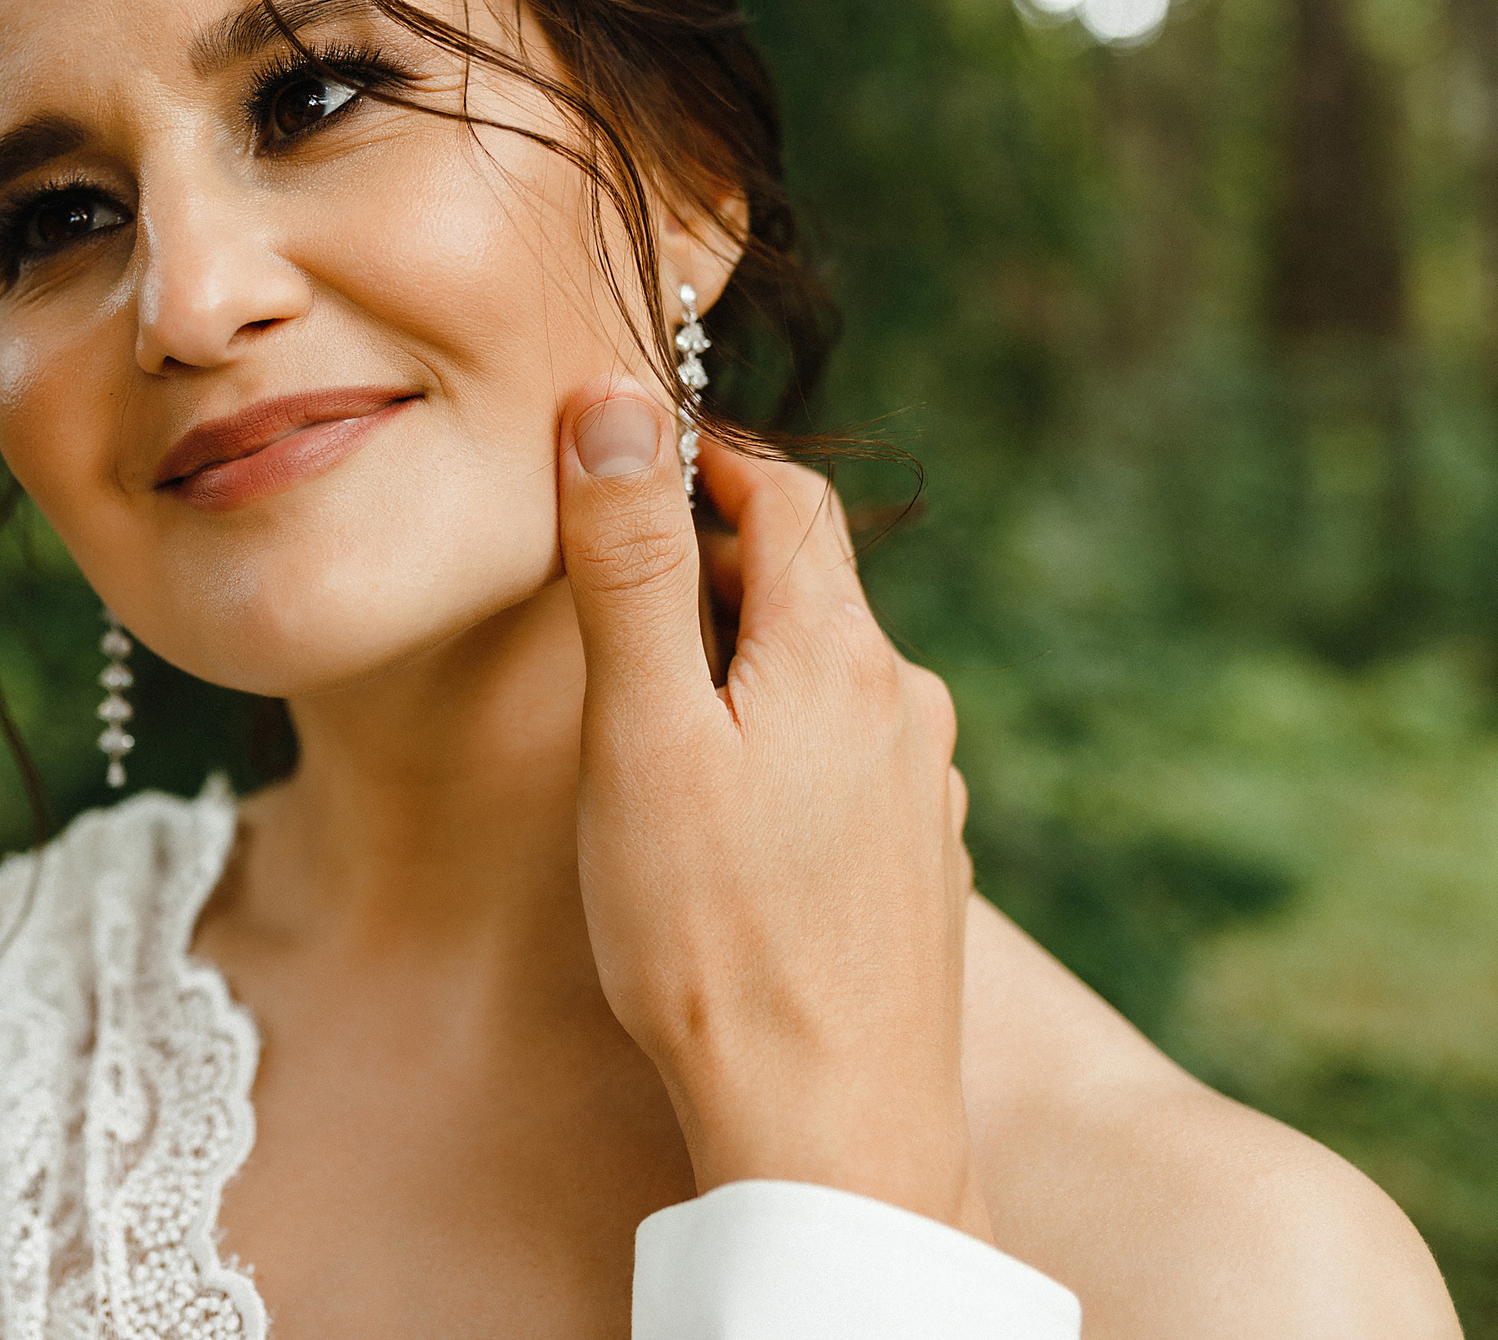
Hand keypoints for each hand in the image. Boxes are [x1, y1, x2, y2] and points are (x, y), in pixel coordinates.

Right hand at [554, 377, 987, 1239]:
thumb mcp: (642, 732)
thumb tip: (618, 402)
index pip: (786, 492)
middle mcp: (905, 707)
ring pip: (828, 674)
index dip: (706, 455)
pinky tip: (727, 810)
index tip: (626, 457)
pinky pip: (847, 756)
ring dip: (748, 656)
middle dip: (714, 560)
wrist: (833, 1131)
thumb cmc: (712, 936)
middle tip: (609, 587)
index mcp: (840, 656)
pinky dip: (781, 738)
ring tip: (653, 710)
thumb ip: (633, 563)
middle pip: (809, 582)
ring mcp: (925, 792)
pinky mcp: (921, 867)